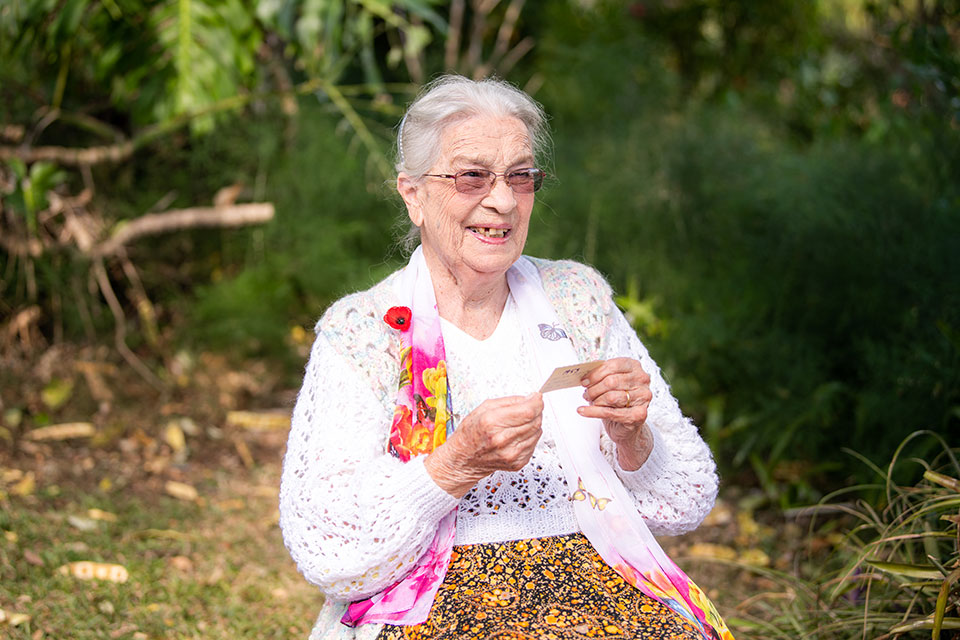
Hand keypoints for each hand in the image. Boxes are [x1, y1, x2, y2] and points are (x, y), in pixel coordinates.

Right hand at [424, 393, 542, 497]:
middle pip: (535, 421)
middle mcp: (502, 439)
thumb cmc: (470, 434)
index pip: (528, 411)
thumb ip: (509, 401)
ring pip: (537, 432)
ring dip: (532, 424)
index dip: (536, 402)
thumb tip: (530, 398)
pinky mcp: (517, 463)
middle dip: (536, 411)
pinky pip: (534, 444)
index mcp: (492, 422)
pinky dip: (529, 436)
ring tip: (518, 423)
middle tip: (528, 407)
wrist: (463, 460)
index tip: (536, 397)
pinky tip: (516, 435)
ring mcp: (511, 453)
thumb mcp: (483, 408)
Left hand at [578, 357, 653, 470]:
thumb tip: (584, 376)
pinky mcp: (639, 414)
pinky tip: (583, 411)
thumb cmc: (618, 400)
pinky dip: (593, 412)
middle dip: (594, 389)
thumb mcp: (610, 384)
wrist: (626, 424)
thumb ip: (600, 376)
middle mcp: (642, 380)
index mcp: (634, 366)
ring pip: (611, 397)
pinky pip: (610, 412)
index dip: (595, 374)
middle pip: (611, 381)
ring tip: (589, 402)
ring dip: (595, 400)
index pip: (613, 365)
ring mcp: (643, 397)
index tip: (584, 381)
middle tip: (586, 394)